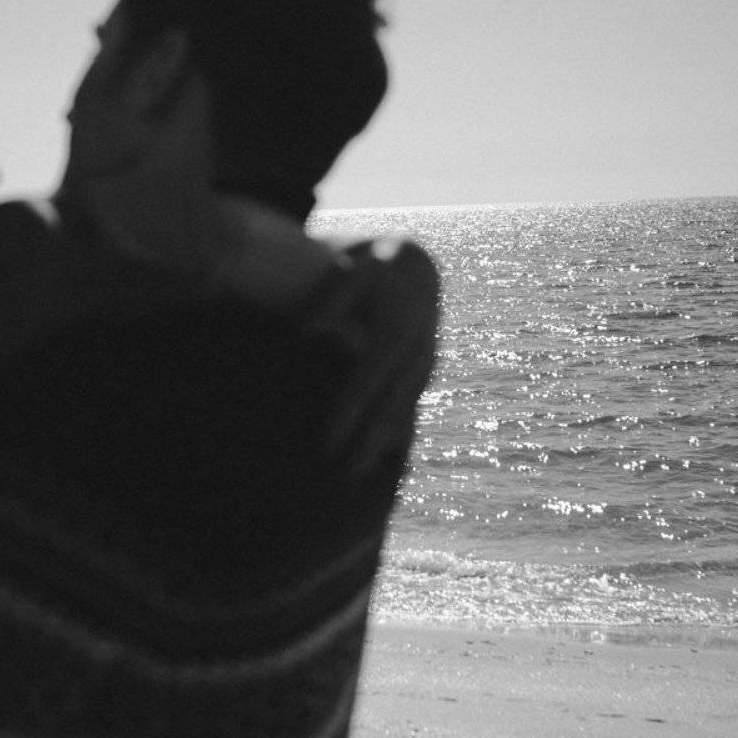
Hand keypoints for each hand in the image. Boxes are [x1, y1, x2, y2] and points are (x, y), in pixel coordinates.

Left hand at [306, 239, 440, 476]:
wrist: (410, 262)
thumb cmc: (368, 263)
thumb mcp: (351, 264)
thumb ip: (333, 292)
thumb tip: (311, 329)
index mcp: (399, 324)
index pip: (369, 380)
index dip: (349, 414)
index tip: (327, 444)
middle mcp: (419, 348)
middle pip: (392, 403)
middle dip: (369, 441)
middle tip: (344, 475)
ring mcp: (425, 360)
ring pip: (405, 409)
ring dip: (384, 442)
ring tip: (358, 473)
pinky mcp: (423, 369)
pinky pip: (410, 405)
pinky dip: (397, 432)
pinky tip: (382, 460)